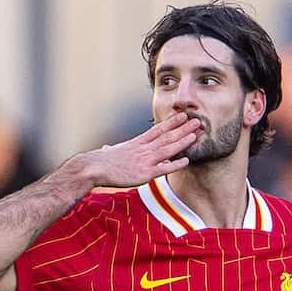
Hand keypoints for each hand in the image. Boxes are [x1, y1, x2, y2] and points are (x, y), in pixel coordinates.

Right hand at [82, 112, 199, 186]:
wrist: (94, 168)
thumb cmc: (99, 162)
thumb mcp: (109, 152)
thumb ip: (113, 150)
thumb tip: (106, 149)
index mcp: (137, 143)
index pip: (158, 130)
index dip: (172, 123)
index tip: (183, 116)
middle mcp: (143, 149)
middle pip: (166, 136)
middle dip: (183, 129)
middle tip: (197, 121)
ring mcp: (145, 160)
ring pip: (168, 149)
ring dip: (182, 141)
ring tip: (195, 135)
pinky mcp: (144, 173)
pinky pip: (163, 168)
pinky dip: (175, 164)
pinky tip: (186, 160)